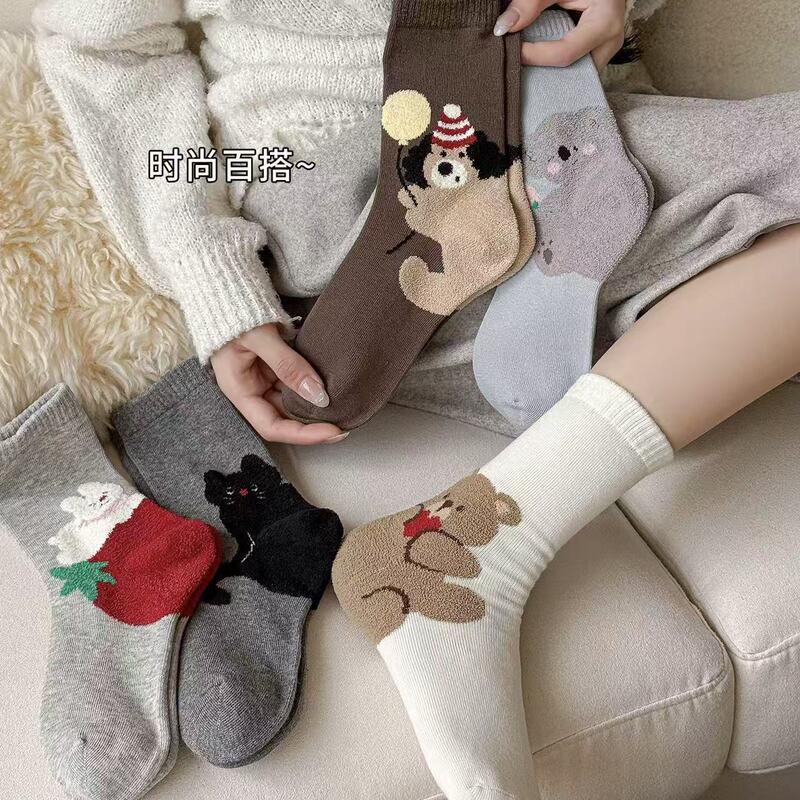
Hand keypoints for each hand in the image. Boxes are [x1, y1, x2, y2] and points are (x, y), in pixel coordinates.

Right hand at [211, 323, 346, 444]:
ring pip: (294, 402)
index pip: (272, 426)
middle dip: (314, 424)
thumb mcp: (259, 336)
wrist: (226, 286)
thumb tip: (319, 395)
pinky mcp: (276, 367)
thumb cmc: (233, 310)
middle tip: (346, 422)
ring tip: (344, 406)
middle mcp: (252, 390)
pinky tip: (333, 387)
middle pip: (285, 419)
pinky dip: (314, 387)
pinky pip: (297, 383)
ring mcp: (264, 379)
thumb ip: (288, 365)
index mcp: (239, 391)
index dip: (303, 435)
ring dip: (317, 407)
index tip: (333, 431)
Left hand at [494, 0, 625, 69]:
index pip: (565, 53)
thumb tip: (503, 28)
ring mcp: (606, 50)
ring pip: (575, 76)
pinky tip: (541, 61)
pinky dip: (557, 67)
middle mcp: (610, 43)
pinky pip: (577, 69)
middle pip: (571, 73)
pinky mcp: (599, 52)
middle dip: (544, 73)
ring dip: (550, 72)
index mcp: (605, 24)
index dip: (536, 56)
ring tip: (529, 63)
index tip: (514, 49)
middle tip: (519, 63)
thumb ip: (531, 2)